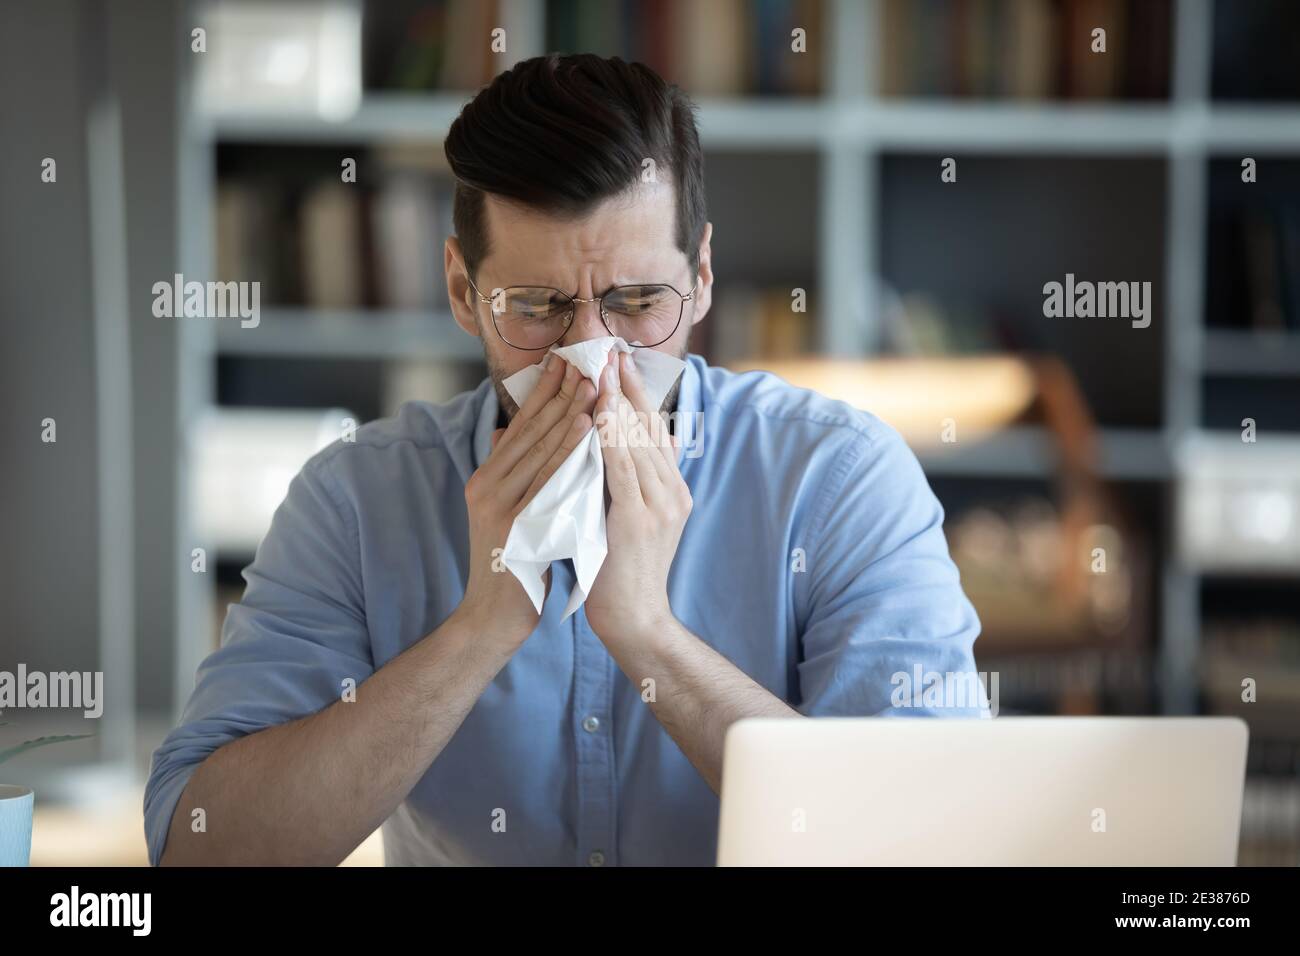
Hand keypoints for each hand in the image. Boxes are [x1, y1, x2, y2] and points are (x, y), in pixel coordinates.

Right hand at [459, 357, 595, 645]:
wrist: (493, 618)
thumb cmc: (512, 566)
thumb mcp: (507, 512)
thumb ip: (509, 471)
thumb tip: (508, 429)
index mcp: (486, 479)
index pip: (520, 426)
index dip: (544, 392)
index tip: (566, 361)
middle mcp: (487, 485)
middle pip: (530, 429)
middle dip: (561, 391)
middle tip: (586, 359)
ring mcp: (499, 504)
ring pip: (541, 446)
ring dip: (570, 410)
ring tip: (593, 381)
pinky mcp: (515, 523)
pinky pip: (550, 476)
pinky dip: (570, 446)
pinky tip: (589, 426)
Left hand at [585, 350, 691, 645]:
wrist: (634, 619)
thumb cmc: (623, 571)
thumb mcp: (637, 517)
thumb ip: (639, 479)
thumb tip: (645, 437)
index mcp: (672, 489)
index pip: (653, 430)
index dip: (636, 393)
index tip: (618, 360)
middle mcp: (672, 492)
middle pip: (648, 428)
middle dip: (627, 387)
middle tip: (608, 351)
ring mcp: (659, 506)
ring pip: (637, 443)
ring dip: (617, 403)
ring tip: (600, 371)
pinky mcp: (639, 521)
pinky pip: (623, 470)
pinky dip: (611, 440)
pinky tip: (598, 415)